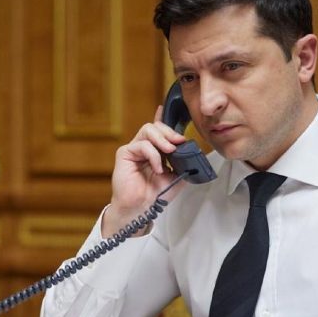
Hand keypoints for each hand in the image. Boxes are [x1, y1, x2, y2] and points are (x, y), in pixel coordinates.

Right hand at [101, 106, 186, 237]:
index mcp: (154, 151)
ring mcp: (133, 149)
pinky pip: (142, 145)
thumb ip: (183, 162)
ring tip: (170, 152)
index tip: (165, 108)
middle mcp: (143, 147)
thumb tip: (193, 152)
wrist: (142, 208)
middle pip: (155, 126)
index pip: (158, 130)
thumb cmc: (155, 195)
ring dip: (162, 139)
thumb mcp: (177, 176)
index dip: (162, 118)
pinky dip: (153, 155)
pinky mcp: (124, 153)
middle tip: (179, 142)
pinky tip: (158, 167)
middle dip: (169, 132)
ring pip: (148, 130)